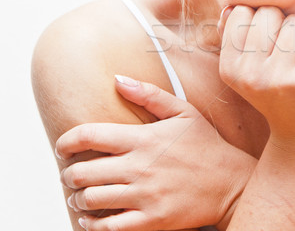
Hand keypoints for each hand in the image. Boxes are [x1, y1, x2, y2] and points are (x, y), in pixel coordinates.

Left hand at [55, 77, 254, 230]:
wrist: (232, 183)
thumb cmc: (206, 146)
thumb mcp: (184, 112)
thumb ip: (149, 94)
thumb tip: (117, 79)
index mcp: (144, 138)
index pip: (89, 135)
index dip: (66, 142)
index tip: (63, 148)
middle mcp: (140, 166)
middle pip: (82, 172)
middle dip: (69, 174)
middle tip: (72, 175)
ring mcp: (145, 195)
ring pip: (91, 200)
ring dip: (79, 198)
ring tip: (81, 196)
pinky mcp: (151, 220)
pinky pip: (108, 227)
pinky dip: (92, 224)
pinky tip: (92, 218)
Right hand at [218, 5, 294, 145]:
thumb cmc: (278, 93)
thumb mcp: (249, 70)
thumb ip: (237, 38)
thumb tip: (231, 6)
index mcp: (229, 68)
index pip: (241, 12)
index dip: (260, 21)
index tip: (267, 44)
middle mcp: (249, 74)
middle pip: (269, 13)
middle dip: (284, 24)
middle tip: (288, 53)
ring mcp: (278, 79)